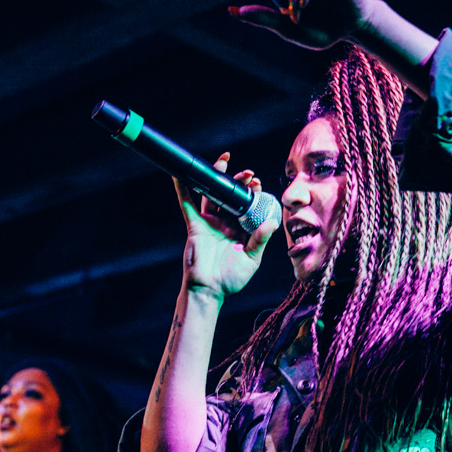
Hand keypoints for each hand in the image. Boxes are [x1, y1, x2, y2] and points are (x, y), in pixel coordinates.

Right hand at [174, 153, 277, 299]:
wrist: (208, 290)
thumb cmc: (230, 279)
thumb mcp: (251, 260)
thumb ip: (260, 240)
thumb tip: (272, 221)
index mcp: (241, 230)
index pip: (248, 205)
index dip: (253, 193)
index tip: (258, 184)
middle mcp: (226, 223)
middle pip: (231, 196)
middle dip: (239, 182)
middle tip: (248, 174)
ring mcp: (210, 223)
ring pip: (213, 194)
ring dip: (218, 177)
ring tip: (225, 161)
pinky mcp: (195, 225)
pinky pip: (188, 204)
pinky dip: (183, 189)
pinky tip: (180, 175)